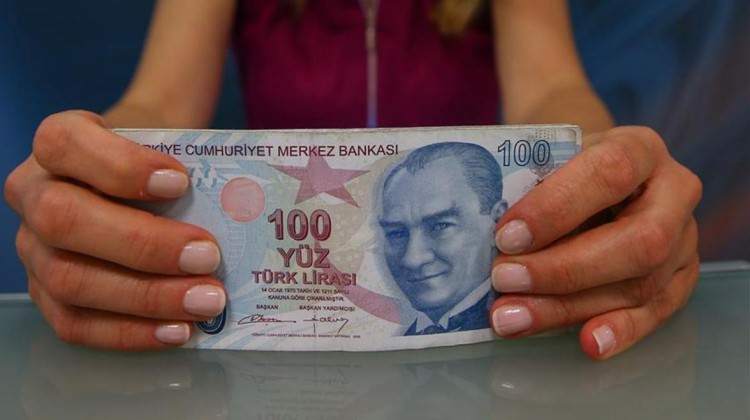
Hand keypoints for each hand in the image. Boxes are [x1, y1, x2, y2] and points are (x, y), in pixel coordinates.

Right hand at [4, 110, 225, 349]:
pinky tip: (179, 330)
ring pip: (69, 280)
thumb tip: (240, 208)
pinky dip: (131, 332)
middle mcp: (32, 192)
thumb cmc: (160, 160)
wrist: (145, 181)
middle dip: (143, 244)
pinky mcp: (46, 295)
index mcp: (58, 143)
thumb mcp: (170, 143)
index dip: (120, 166)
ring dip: (146, 297)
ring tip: (206, 301)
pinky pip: (75, 324)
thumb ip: (192, 163)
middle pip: (64, 220)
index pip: (65, 143)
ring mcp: (32, 248)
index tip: (181, 181)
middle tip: (208, 256)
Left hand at [490, 126, 701, 359]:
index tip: (506, 236)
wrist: (592, 174)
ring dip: (569, 307)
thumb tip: (489, 241)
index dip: (556, 208)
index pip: (609, 172)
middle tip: (503, 279)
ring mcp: (684, 238)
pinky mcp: (680, 278)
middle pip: (639, 240)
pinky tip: (587, 343)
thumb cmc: (561, 166)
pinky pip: (656, 312)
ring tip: (512, 317)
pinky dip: (619, 331)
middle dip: (563, 268)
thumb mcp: (547, 158)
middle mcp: (674, 192)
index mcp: (639, 148)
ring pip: (640, 283)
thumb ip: (528, 188)